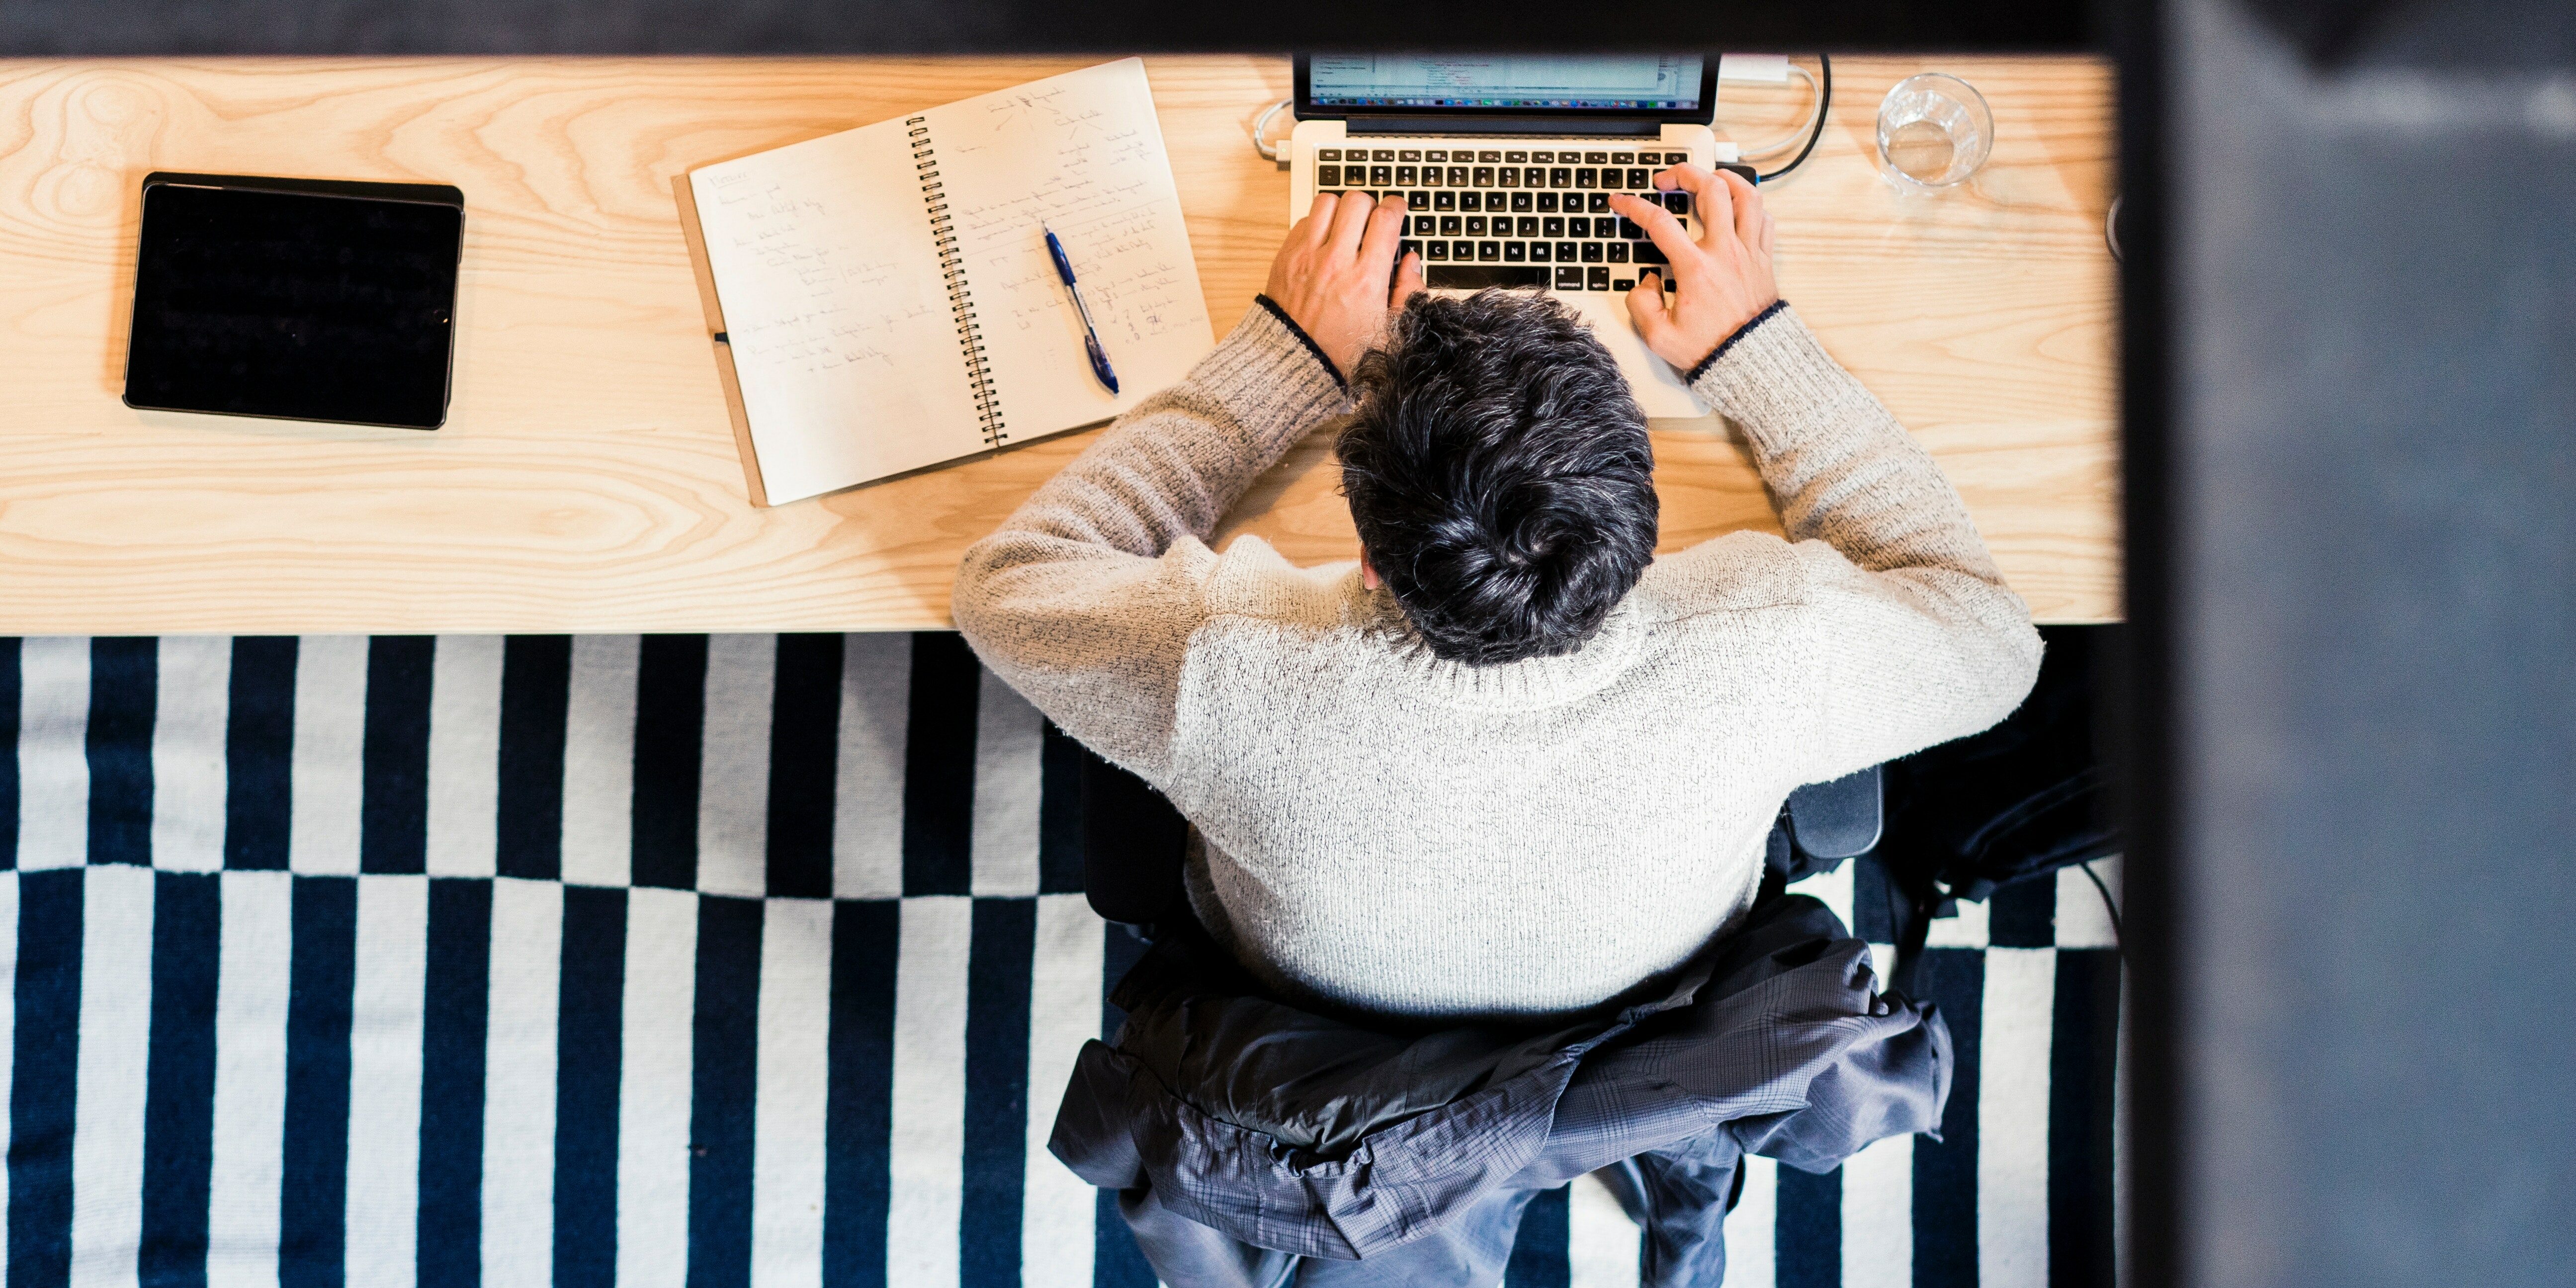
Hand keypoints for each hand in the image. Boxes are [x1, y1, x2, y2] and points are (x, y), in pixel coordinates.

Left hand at [1266, 191, 1425, 375]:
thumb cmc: (1340, 351)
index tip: (1397, 209)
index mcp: (1366, 279)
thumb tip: (1412, 261)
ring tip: (1347, 224)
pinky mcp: (1285, 257)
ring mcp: (1307, 256)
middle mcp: (1336, 262)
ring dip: (1341, 208)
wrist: (1294, 362)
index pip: (1386, 219)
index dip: (1396, 207)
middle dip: (1370, 204)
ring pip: (1327, 201)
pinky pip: (1304, 220)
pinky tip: (1325, 241)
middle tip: (1372, 218)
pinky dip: (1317, 224)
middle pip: (1357, 201)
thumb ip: (1408, 293)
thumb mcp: (1389, 331)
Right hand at [1608, 166, 1778, 370]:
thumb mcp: (1659, 336)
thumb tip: (1646, 282)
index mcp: (1696, 269)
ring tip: (1708, 177)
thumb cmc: (1710, 349)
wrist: (1751, 363)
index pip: (1660, 223)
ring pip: (1746, 195)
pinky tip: (1737, 206)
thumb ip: (1641, 304)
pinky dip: (1751, 205)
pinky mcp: (1764, 260)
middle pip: (1711, 190)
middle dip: (1685, 173)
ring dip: (1725, 179)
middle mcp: (1725, 253)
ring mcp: (1748, 253)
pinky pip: (1764, 219)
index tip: (1621, 201)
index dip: (1635, 206)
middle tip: (1668, 178)